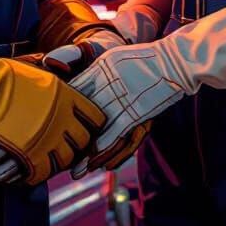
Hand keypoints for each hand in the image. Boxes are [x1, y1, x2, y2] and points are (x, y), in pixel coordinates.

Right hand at [0, 29, 123, 182]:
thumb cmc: (6, 76)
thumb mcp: (38, 70)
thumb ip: (54, 73)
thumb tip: (64, 70)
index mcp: (67, 96)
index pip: (94, 116)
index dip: (93, 123)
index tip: (86, 127)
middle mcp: (64, 119)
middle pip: (83, 141)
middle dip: (77, 145)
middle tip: (68, 146)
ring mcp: (49, 139)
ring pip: (66, 160)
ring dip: (59, 161)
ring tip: (47, 159)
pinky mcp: (32, 156)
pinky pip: (44, 172)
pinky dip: (39, 174)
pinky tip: (31, 170)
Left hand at [70, 0, 225, 174]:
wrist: (176, 60)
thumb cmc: (147, 58)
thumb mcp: (117, 57)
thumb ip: (99, 69)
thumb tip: (79, 80)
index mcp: (102, 64)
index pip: (75, 85)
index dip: (61, 103)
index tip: (49, 118)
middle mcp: (107, 80)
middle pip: (81, 108)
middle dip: (68, 130)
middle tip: (54, 149)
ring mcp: (122, 96)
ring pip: (96, 126)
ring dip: (84, 149)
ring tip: (72, 168)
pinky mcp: (137, 111)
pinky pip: (116, 132)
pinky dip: (104, 147)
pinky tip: (94, 161)